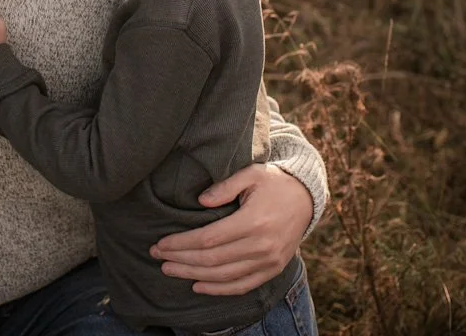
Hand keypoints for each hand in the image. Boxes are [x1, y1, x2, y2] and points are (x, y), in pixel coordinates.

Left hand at [150, 163, 313, 296]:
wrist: (307, 199)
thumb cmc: (274, 183)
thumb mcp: (251, 174)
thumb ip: (225, 186)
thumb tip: (200, 201)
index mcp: (253, 221)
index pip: (208, 239)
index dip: (181, 243)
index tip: (161, 243)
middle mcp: (261, 246)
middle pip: (212, 260)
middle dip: (181, 260)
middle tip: (158, 256)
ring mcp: (269, 261)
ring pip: (224, 276)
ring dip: (193, 275)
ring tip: (170, 270)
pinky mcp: (273, 270)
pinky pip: (242, 286)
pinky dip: (219, 290)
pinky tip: (198, 286)